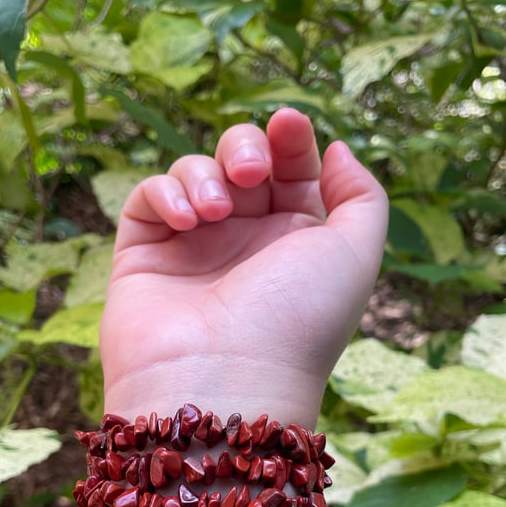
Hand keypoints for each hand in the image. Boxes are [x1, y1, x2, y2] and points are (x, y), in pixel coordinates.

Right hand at [101, 108, 387, 426]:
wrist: (225, 382)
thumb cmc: (297, 321)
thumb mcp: (355, 255)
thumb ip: (361, 196)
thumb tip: (337, 150)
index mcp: (294, 242)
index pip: (291, 169)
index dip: (290, 139)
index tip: (288, 124)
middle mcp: (244, 243)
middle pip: (241, 161)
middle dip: (245, 147)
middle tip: (250, 173)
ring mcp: (193, 249)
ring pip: (194, 173)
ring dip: (206, 174)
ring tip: (215, 213)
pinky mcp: (144, 257)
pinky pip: (149, 198)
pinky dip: (166, 193)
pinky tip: (187, 220)